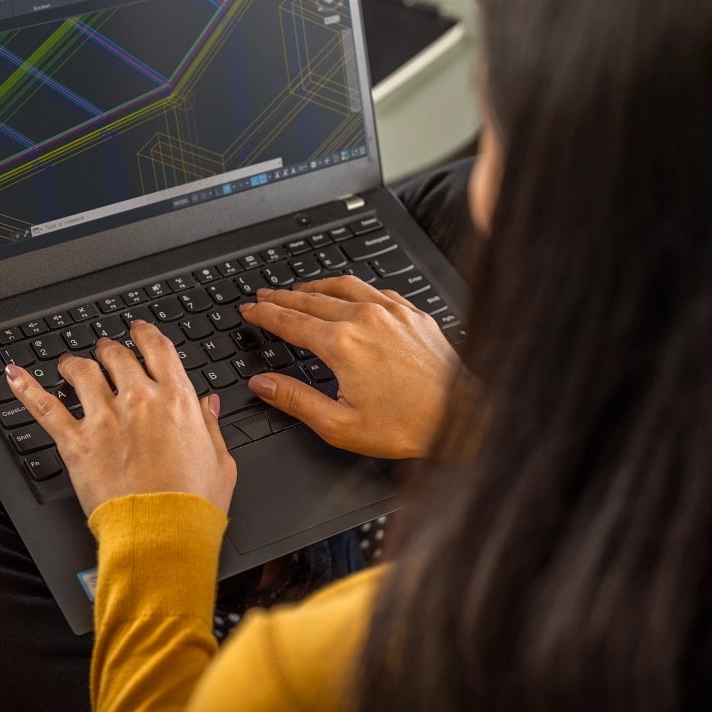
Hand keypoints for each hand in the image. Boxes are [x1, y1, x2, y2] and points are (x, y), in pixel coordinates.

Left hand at [4, 323, 236, 516]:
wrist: (163, 533)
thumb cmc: (194, 504)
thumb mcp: (220, 461)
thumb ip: (210, 426)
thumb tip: (208, 404)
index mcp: (177, 400)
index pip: (158, 349)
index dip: (145, 334)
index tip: (139, 330)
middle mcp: (139, 400)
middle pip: (118, 355)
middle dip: (110, 349)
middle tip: (105, 351)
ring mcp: (105, 418)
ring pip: (83, 371)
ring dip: (75, 363)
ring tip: (69, 364)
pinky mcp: (77, 442)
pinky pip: (45, 407)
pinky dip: (27, 388)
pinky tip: (14, 375)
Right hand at [238, 276, 458, 458]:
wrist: (462, 417)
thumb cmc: (407, 426)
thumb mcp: (339, 425)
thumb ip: (295, 399)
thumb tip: (262, 384)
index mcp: (342, 344)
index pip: (290, 321)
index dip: (265, 314)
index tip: (250, 309)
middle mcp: (365, 319)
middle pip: (311, 299)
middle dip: (282, 296)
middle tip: (263, 295)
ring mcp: (392, 311)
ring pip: (343, 287)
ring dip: (315, 285)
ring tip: (298, 288)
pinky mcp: (413, 313)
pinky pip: (375, 289)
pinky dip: (353, 289)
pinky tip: (350, 294)